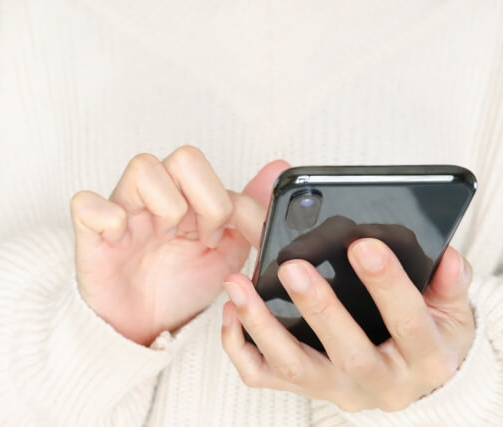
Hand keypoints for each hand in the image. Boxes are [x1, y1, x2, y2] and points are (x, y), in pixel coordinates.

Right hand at [70, 145, 288, 345]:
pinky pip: (87, 204)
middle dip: (205, 200)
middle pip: (183, 157)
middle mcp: (154, 195)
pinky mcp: (90, 234)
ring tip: (169, 240)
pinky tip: (124, 240)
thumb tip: (278, 166)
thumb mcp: (226, 251)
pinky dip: (109, 218)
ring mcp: (121, 210)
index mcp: (185, 195)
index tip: (233, 237)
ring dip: (167, 207)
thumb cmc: (179, 285)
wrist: (143, 328)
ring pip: (143, 168)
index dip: (229, 203)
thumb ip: (249, 210)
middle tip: (204, 238)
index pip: (216, 169)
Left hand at [222, 239, 474, 411]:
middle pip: (347, 353)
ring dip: (263, 325)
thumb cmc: (427, 339)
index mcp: (424, 359)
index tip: (364, 245)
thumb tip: (444, 255)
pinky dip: (240, 346)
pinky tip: (232, 312)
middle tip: (293, 267)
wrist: (410, 378)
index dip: (388, 285)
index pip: (408, 324)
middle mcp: (380, 383)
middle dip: (319, 308)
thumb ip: (448, 283)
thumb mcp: (450, 312)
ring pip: (294, 367)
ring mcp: (337, 389)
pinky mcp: (304, 388)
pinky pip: (264, 376)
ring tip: (240, 285)